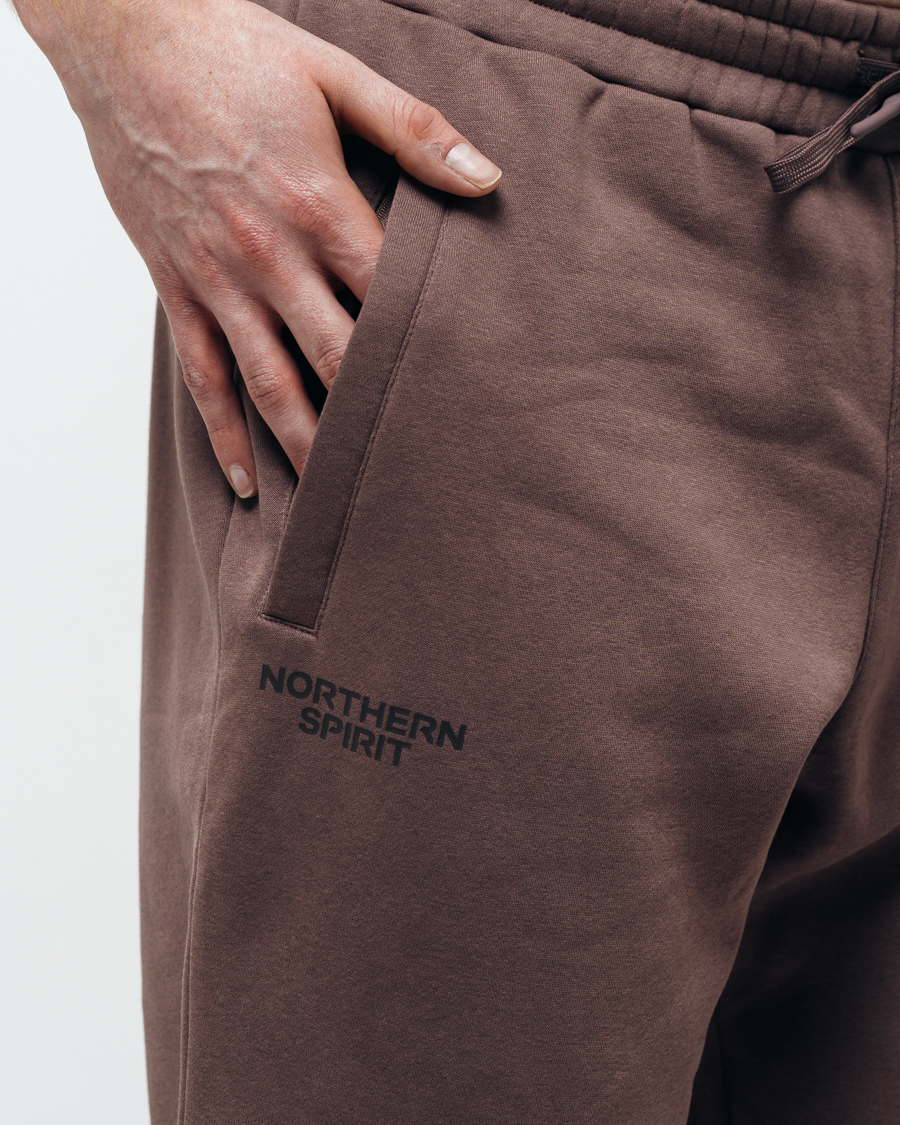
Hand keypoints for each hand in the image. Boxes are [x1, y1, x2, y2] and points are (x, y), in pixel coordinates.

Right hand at [16, 0, 501, 496]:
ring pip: (270, 384)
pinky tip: (249, 480)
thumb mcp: (335, 73)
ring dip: (307, 445)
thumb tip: (487, 178)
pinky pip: (202, 377)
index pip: (390, 299)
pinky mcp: (177, 287)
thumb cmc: (234, 53)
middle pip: (338, 357)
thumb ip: (415, 130)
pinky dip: (224, 434)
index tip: (463, 398)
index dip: (429, 351)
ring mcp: (218, 280)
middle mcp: (270, 256)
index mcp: (319, 205)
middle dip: (376, 416)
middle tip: (415, 469)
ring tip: (341, 498)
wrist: (123, 36)